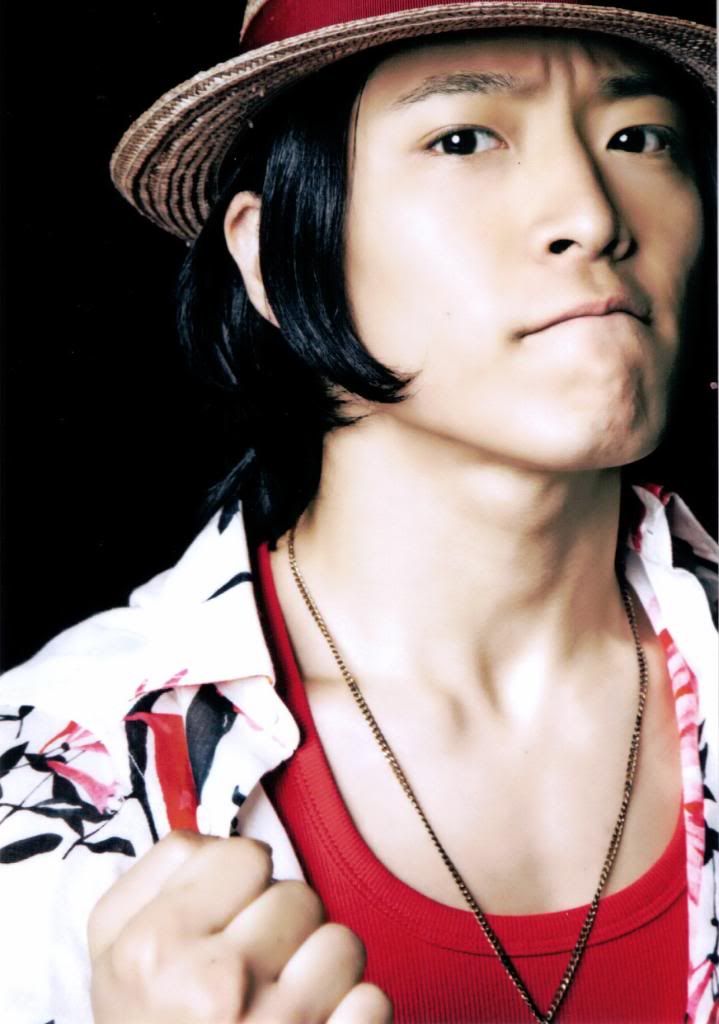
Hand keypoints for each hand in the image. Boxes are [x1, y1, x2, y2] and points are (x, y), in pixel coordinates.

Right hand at [88, 831, 391, 1022]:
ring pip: (341, 941)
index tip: (223, 922)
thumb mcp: (116, 956)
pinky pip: (371, 999)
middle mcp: (212, 985)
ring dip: (321, 973)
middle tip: (251, 978)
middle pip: (298, 895)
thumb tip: (223, 834)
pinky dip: (351, 1019)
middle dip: (282, 930)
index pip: (244, 855)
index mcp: (151, 947)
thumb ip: (162, 875)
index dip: (240, 886)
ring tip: (282, 1010)